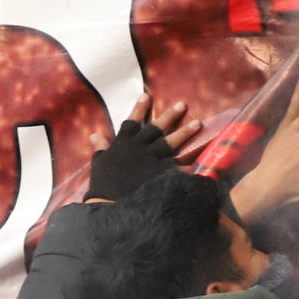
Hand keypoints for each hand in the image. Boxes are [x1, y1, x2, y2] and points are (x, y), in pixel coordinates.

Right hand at [83, 92, 201, 202]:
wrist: (111, 203)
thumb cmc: (103, 183)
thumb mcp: (99, 162)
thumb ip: (100, 147)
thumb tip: (94, 135)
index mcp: (124, 144)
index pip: (132, 122)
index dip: (139, 108)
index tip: (146, 95)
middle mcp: (140, 148)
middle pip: (156, 128)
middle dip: (170, 116)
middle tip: (182, 105)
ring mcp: (153, 160)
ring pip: (171, 142)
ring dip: (185, 132)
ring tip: (198, 124)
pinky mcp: (163, 174)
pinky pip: (180, 166)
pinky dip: (192, 163)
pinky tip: (205, 157)